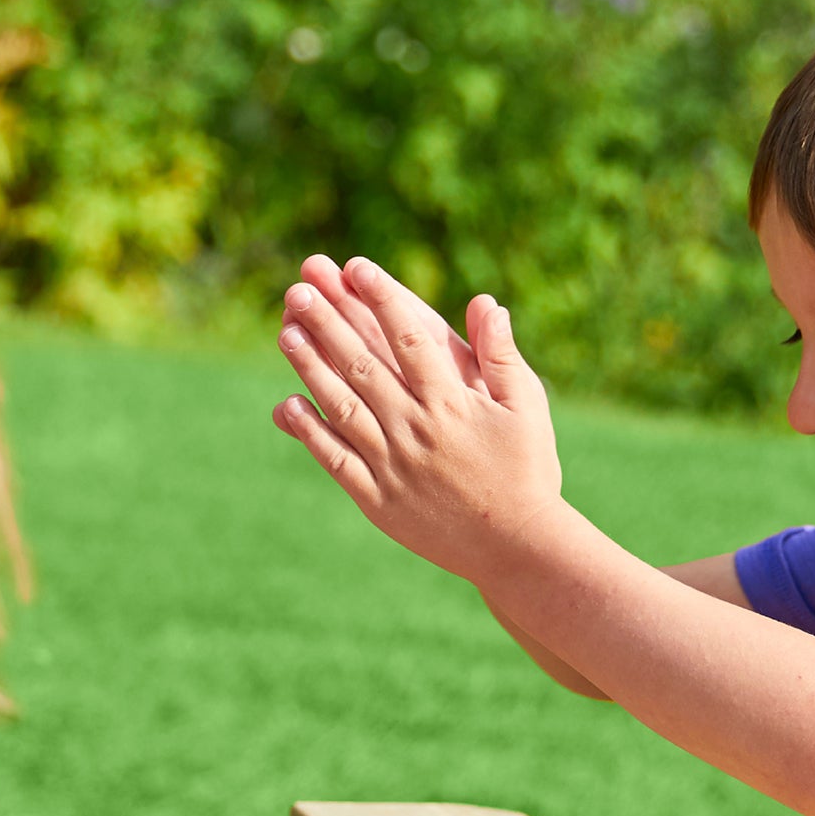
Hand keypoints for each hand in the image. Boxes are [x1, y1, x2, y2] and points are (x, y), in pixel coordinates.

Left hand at [274, 254, 566, 586]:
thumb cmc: (528, 473)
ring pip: (342, 406)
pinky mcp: (378, 500)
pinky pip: (336, 461)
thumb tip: (486, 302)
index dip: (381, 298)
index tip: (356, 266)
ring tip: (286, 331)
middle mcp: (416, 428)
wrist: (517, 549)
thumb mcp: (527, 408)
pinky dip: (310, 433)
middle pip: (364, 365)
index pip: (409, 337)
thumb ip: (502, 357)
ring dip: (311, 367)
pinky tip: (287, 404)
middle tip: (300, 287)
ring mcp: (393, 464)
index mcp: (452, 402)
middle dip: (330, 322)